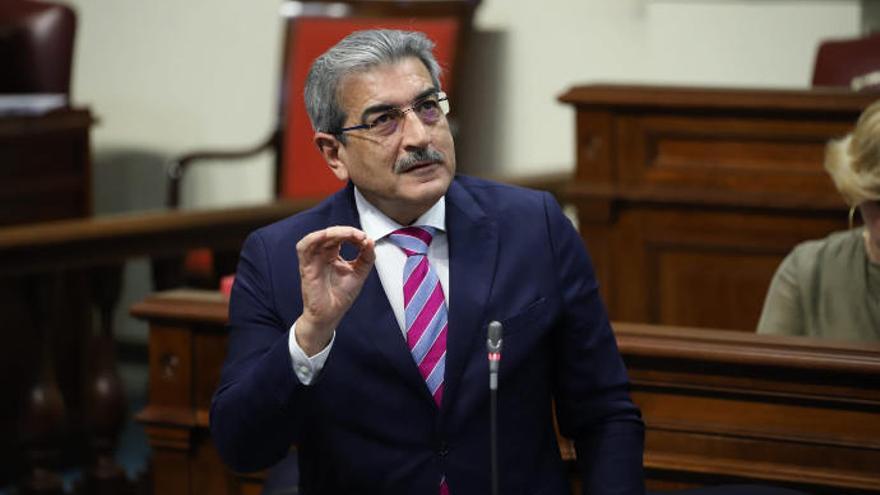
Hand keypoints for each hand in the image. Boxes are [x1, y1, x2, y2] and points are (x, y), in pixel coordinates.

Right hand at [295, 226, 375, 355]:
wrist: (331, 314)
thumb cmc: (341, 296)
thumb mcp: (360, 273)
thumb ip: (367, 257)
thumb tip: (370, 241)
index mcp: (333, 255)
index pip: (341, 236)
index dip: (353, 234)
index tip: (366, 239)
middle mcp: (322, 254)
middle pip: (331, 234)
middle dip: (346, 231)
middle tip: (360, 237)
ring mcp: (313, 259)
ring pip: (318, 237)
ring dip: (333, 232)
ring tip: (349, 234)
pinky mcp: (306, 266)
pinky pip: (304, 247)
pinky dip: (314, 238)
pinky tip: (328, 236)